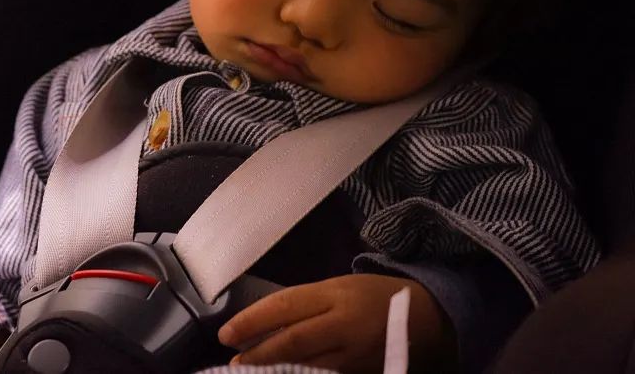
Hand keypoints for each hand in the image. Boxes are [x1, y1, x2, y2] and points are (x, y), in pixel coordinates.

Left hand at [217, 274, 455, 373]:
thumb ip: (305, 305)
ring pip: (308, 365)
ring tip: (249, 372)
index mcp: (334, 293)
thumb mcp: (338, 287)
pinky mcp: (362, 372)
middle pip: (294, 340)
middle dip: (259, 353)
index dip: (252, 321)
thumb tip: (263, 324)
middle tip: (233, 361)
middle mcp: (344, 322)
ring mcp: (355, 352)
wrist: (427, 317)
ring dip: (275, 370)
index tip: (226, 333)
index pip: (285, 306)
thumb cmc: (373, 296)